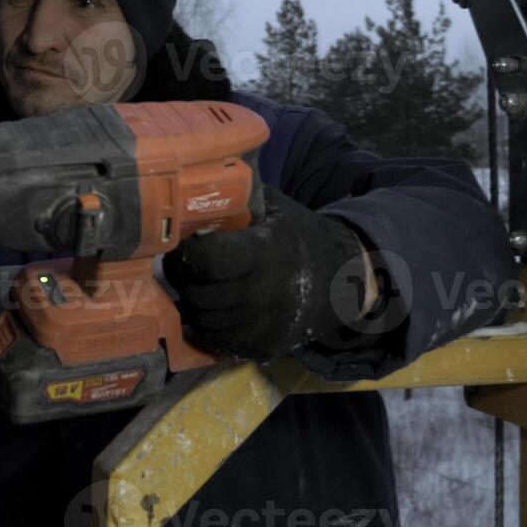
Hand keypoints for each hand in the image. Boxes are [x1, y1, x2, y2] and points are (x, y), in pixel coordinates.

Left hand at [163, 184, 378, 360]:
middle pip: (197, 293)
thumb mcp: (275, 208)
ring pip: (201, 320)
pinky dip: (207, 323)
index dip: (187, 251)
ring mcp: (260, 326)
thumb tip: (194, 178)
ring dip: (192, 301)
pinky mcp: (259, 348)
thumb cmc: (299, 237)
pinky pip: (215, 340)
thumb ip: (237, 197)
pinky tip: (215, 304)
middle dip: (183, 277)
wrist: (343, 280)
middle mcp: (261, 295)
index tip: (184, 243)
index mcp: (263, 255)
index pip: (207, 259)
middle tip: (184, 263)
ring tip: (200, 282)